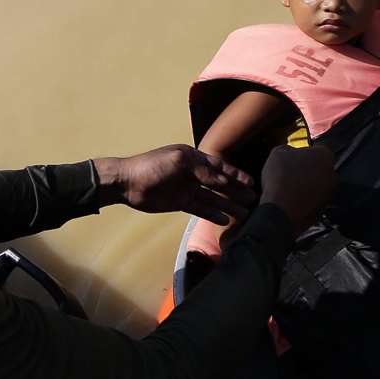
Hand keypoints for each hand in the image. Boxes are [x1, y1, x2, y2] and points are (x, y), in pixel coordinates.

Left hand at [94, 144, 254, 224]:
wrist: (127, 182)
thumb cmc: (152, 166)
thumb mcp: (179, 161)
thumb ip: (203, 171)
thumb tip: (224, 182)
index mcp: (193, 159)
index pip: (219, 168)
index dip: (235, 175)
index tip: (250, 182)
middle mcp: (193, 174)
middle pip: (219, 184)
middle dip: (236, 191)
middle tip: (252, 199)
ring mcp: (187, 189)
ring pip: (212, 198)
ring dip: (227, 205)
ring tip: (244, 213)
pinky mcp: (180, 203)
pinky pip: (200, 209)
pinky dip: (212, 214)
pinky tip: (224, 219)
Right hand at [259, 145, 336, 234]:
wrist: (280, 210)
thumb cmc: (281, 176)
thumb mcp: (280, 152)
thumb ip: (291, 150)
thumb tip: (293, 155)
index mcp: (325, 156)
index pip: (316, 152)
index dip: (303, 156)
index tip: (292, 161)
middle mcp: (333, 175)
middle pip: (320, 170)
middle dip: (309, 172)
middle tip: (291, 176)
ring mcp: (329, 195)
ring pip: (318, 188)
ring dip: (308, 188)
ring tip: (290, 191)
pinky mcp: (322, 211)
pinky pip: (313, 203)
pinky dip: (305, 203)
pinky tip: (292, 202)